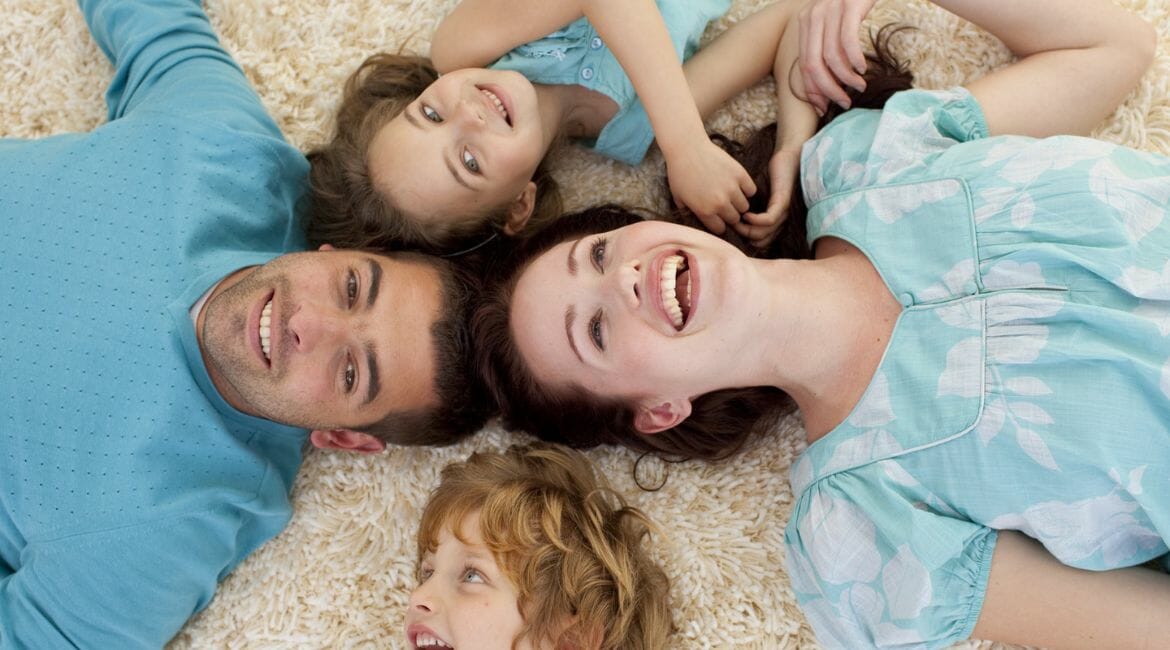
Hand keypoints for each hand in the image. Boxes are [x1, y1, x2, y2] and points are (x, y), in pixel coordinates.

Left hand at [665, 139, 756, 234]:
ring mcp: (732, 188)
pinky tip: (739, 186)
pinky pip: (751, 190)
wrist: (687, 148)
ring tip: (732, 196)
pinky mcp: (740, 174)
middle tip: (726, 207)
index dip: (719, 225)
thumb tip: (694, 222)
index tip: (718, 219)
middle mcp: (720, 203)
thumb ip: (688, 213)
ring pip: (745, 206)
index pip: (720, 229)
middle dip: (730, 215)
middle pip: (734, 219)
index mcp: (705, 211)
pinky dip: (747, 190)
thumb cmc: (679, 173)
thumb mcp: (678, 198)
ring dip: (739, 204)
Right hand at [734, 147, 799, 247]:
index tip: (732, 229)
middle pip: (762, 241)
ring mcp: (783, 212)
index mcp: (774, 220)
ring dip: (747, 230)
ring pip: (764, 233)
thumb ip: (748, 206)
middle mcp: (781, 220)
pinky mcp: (783, 202)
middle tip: (731, 226)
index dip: (745, 239)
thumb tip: (730, 217)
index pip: (761, 241)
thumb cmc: (770, 173)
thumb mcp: (757, 193)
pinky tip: (746, 214)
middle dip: (744, 237)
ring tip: (736, 221)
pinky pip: (769, 220)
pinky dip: (756, 220)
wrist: (788, 155)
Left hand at [797, 0, 877, 114]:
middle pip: (813, 65)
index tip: (823, 106)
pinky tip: (862, 68)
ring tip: (858, 86)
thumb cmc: (855, 3)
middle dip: (828, 90)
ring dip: (845, 78)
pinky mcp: (850, 5)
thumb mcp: (834, 23)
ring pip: (830, 57)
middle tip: (843, 102)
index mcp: (805, 23)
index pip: (803, 65)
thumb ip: (826, 46)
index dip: (812, 90)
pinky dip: (854, 60)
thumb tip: (828, 83)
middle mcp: (813, 15)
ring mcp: (830, 9)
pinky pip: (847, 41)